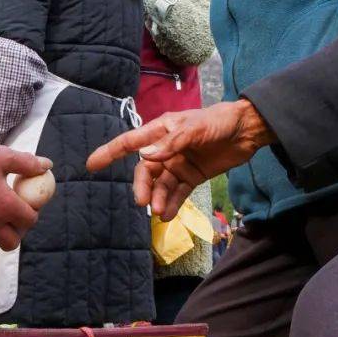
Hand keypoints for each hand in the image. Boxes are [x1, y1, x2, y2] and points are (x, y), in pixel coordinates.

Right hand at [87, 99, 274, 219]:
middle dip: (142, 187)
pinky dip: (172, 204)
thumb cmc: (218, 121)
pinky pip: (177, 192)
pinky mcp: (191, 176)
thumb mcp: (195, 129)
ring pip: (161, 185)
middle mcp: (165, 149)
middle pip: (145, 171)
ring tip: (160, 213)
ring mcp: (178, 164)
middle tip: (143, 203)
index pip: (129, 143)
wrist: (246, 131)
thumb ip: (172, 143)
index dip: (109, 153)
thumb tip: (145, 156)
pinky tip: (169, 215)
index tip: (91, 165)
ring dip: (158, 199)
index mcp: (161, 131)